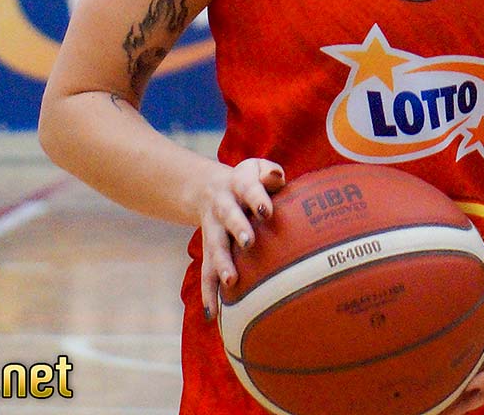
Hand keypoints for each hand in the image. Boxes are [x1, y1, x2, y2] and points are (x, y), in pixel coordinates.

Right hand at [198, 157, 284, 318]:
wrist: (210, 189)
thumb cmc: (249, 181)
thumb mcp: (256, 169)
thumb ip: (269, 173)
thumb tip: (277, 177)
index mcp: (238, 185)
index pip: (249, 188)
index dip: (257, 198)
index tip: (267, 211)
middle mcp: (222, 207)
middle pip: (229, 217)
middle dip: (238, 229)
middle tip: (249, 242)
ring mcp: (213, 229)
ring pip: (215, 247)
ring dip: (222, 264)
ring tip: (231, 281)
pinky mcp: (209, 250)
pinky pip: (207, 272)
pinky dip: (209, 293)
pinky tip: (212, 314)